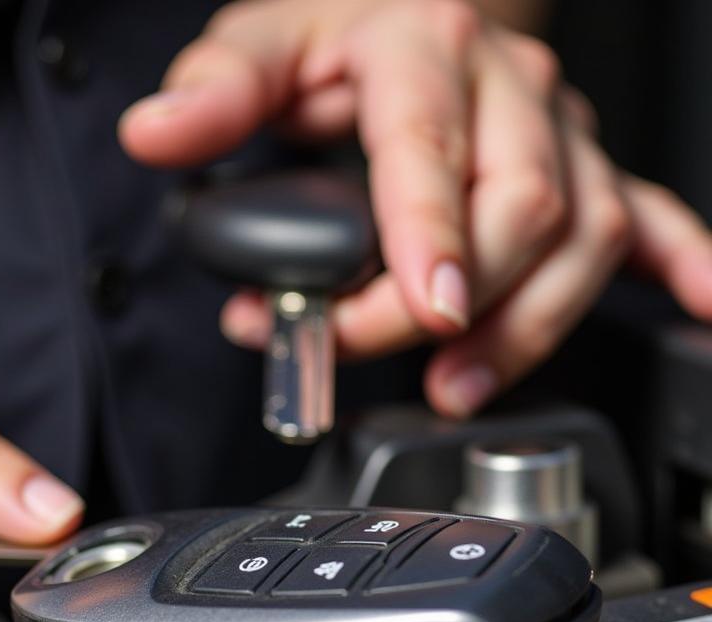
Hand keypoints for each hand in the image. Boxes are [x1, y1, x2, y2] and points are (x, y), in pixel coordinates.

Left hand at [120, 0, 711, 416]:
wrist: (402, 2)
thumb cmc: (335, 29)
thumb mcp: (259, 45)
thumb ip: (216, 93)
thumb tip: (157, 132)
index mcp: (426, 47)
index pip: (435, 150)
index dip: (432, 236)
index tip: (427, 307)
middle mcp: (512, 89)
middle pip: (520, 212)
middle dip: (451, 307)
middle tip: (372, 354)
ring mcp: (558, 132)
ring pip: (586, 236)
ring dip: (530, 327)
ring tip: (459, 390)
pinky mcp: (582, 168)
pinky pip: (648, 216)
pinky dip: (681, 266)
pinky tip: (702, 307)